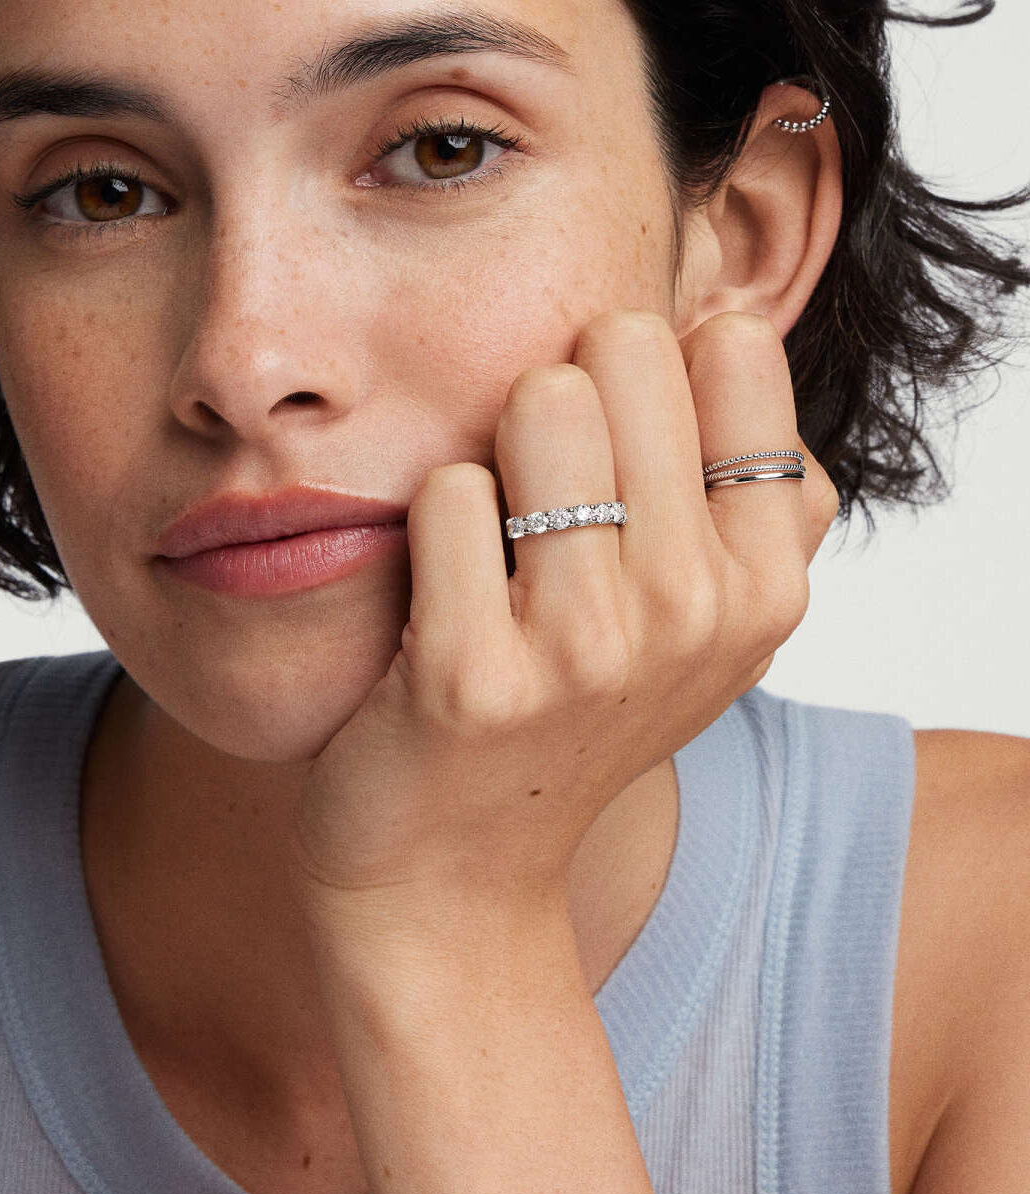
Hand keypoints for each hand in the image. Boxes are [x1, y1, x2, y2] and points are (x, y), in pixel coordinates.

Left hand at [287, 309, 838, 930]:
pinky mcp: (474, 677)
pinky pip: (446, 490)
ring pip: (540, 402)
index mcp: (766, 580)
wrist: (450, 871)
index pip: (730, 347)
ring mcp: (589, 649)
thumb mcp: (706, 618)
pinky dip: (427, 517)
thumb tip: (730, 322)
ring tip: (494, 535)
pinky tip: (438, 593)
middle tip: (540, 490)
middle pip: (624, 350)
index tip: (616, 440)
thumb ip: (754, 487)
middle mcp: (697, 610)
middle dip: (564, 389)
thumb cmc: (570, 708)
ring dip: (495, 445)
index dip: (650, 363)